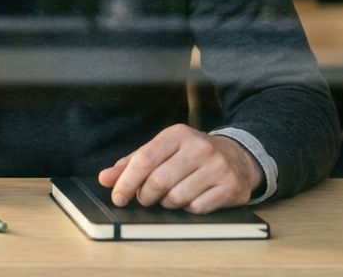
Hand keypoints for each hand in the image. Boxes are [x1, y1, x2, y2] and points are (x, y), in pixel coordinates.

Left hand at [97, 124, 262, 213]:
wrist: (237, 157)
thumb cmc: (190, 155)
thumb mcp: (162, 151)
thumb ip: (132, 164)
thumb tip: (105, 179)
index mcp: (177, 134)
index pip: (145, 159)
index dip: (127, 181)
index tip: (117, 197)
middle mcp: (199, 147)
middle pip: (159, 181)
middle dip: (146, 196)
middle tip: (145, 198)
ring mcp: (218, 167)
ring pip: (177, 198)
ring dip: (167, 203)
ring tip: (171, 195)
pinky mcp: (231, 186)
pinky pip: (198, 208)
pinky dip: (189, 208)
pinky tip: (193, 197)